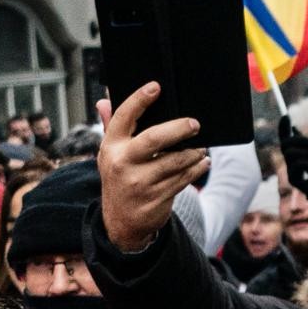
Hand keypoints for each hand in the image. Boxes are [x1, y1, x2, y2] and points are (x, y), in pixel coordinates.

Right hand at [95, 84, 209, 252]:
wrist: (121, 221)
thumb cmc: (120, 177)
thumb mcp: (110, 154)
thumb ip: (111, 127)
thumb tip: (105, 99)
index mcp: (110, 146)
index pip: (122, 117)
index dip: (138, 100)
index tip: (155, 87)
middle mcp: (122, 163)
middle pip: (154, 139)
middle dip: (178, 129)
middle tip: (195, 124)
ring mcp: (139, 182)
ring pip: (175, 161)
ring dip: (193, 152)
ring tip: (201, 146)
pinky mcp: (156, 197)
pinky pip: (183, 178)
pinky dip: (196, 168)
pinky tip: (203, 162)